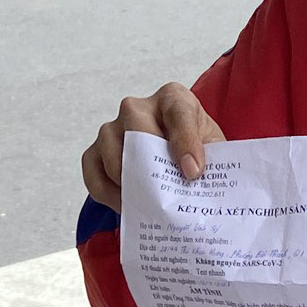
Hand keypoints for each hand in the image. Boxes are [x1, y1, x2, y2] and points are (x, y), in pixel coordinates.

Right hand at [81, 82, 223, 211]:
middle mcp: (138, 108)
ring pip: (114, 155)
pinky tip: (129, 206)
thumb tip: (203, 186)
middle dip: (152, 168)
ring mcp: (112, 128)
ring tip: (151, 208)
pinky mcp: (95, 151)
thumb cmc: (195, 148)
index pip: (178, 113)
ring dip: (131, 186)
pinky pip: (94, 174)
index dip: (186, 142)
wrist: (177, 155)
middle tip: (166, 199)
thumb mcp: (212, 148)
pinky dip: (109, 195)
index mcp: (173, 99)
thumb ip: (212, 161)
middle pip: (137, 130)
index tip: (193, 172)